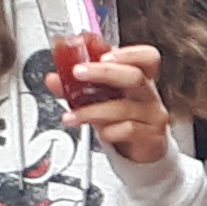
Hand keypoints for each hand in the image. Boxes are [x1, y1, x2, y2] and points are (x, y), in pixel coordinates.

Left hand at [68, 39, 174, 167]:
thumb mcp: (100, 99)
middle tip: (78, 72)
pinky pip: (128, 130)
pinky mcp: (152, 137)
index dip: (128, 54)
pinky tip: (100, 132)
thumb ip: (77, 87)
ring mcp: (152, 116)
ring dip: (92, 110)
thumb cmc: (121, 118)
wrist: (140, 152)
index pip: (146, 57)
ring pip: (123, 107)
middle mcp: (148, 94)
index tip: (104, 55)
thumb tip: (54, 79)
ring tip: (72, 115)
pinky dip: (109, 131)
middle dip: (103, 72)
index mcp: (140, 78)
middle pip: (134, 76)